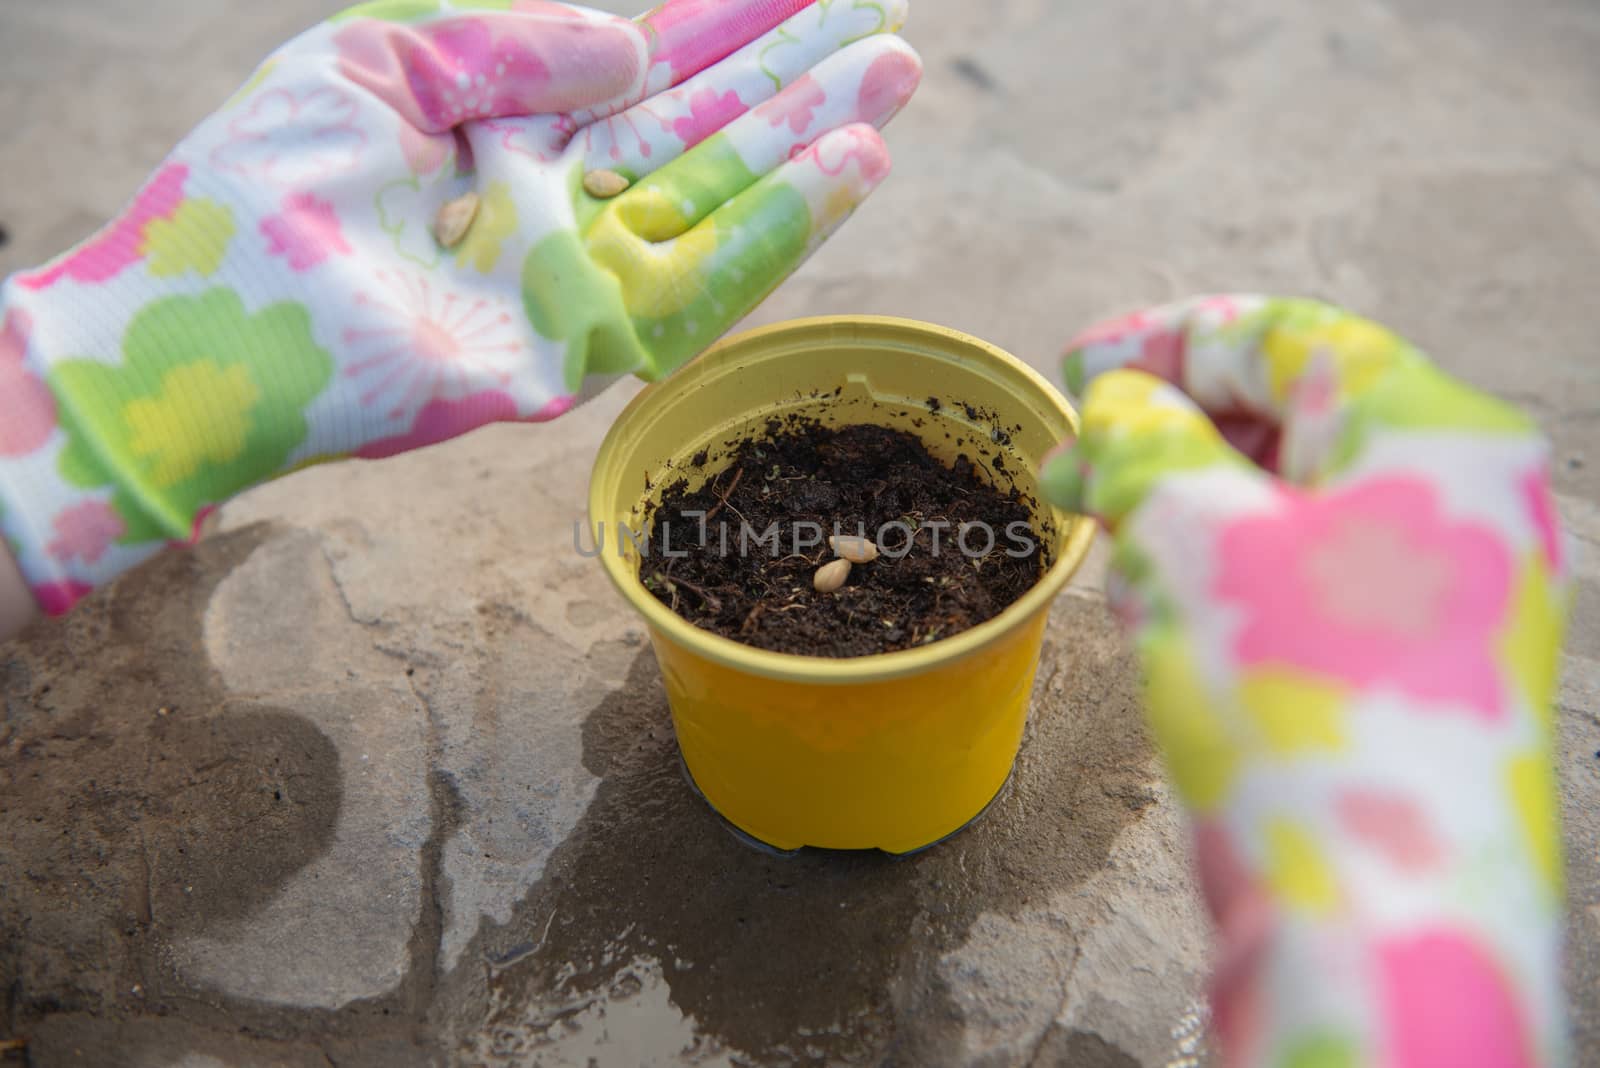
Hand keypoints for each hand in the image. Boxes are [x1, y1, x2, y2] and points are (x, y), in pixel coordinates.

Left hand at [0, 0, 919, 614]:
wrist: (206, 326)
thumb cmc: (262, 182)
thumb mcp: (378, 60)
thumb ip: (511, 40)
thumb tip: (637, 42)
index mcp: (506, 119)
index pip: (646, 60)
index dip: (731, 17)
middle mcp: (554, 194)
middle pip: (702, 124)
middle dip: (794, 74)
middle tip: (889, 25)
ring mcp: (574, 273)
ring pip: (719, 198)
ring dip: (809, 143)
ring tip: (893, 82)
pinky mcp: (584, 347)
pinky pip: (700, 285)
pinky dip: (776, 231)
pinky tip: (847, 173)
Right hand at [1042, 296, 1570, 1066]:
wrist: (1377, 914)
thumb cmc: (1296, 707)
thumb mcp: (1192, 539)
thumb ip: (1145, 441)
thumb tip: (1118, 405)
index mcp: (1431, 434)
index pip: (1290, 339)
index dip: (1168, 339)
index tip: (1075, 363)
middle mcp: (1464, 499)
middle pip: (1296, 419)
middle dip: (1167, 434)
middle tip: (1070, 465)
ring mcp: (1453, 586)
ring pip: (1295, 501)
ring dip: (1186, 505)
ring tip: (1103, 544)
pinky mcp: (1424, 662)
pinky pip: (1312, 576)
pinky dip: (1227, 570)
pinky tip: (1159, 606)